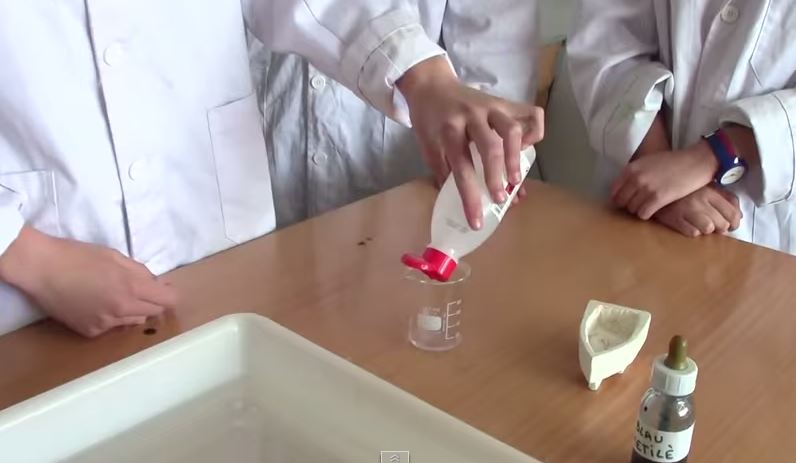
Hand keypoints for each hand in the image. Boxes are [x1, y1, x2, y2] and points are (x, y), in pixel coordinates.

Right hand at [0, 226, 177, 336]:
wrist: (42, 268)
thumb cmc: (79, 256)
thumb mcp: (117, 256)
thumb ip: (141, 272)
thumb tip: (158, 284)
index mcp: (132, 287)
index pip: (168, 300)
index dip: (170, 294)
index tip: (166, 289)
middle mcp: (123, 310)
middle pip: (154, 312)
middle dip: (153, 301)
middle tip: (141, 289)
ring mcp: (106, 323)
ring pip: (134, 321)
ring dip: (134, 310)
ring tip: (116, 295)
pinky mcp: (91, 332)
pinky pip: (113, 327)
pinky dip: (112, 317)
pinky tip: (98, 304)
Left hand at [398, 56, 543, 228]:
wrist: (431, 83)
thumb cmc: (429, 119)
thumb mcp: (427, 145)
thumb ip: (443, 170)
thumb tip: (459, 202)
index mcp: (449, 130)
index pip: (461, 168)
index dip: (470, 197)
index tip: (476, 221)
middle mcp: (471, 116)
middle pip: (490, 148)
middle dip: (497, 177)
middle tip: (500, 199)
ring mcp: (490, 106)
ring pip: (512, 129)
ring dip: (516, 158)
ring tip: (515, 180)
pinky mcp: (503, 101)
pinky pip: (529, 112)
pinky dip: (534, 130)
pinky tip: (528, 148)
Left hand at [612, 141, 718, 219]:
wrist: (695, 162)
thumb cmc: (673, 162)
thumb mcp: (647, 162)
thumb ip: (634, 173)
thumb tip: (621, 189)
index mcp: (631, 168)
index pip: (614, 190)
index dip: (619, 197)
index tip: (626, 200)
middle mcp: (636, 178)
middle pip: (621, 201)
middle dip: (628, 205)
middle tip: (638, 205)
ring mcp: (646, 189)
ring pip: (632, 209)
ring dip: (639, 210)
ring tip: (648, 206)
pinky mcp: (658, 199)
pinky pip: (643, 214)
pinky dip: (647, 214)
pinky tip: (654, 209)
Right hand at [654, 186, 741, 236]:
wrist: (655, 186)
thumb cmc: (685, 188)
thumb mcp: (707, 186)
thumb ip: (726, 198)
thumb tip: (739, 215)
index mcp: (710, 192)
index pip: (732, 213)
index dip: (734, 223)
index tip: (730, 225)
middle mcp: (700, 201)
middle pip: (721, 224)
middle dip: (720, 228)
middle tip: (715, 226)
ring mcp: (686, 210)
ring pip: (707, 229)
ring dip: (706, 230)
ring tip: (701, 225)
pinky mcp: (674, 218)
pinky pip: (691, 232)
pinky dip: (693, 232)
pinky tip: (689, 225)